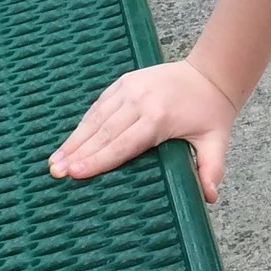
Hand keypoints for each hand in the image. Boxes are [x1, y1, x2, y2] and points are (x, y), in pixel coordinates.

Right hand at [49, 59, 239, 201]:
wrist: (209, 73)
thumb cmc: (211, 113)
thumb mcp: (216, 142)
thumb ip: (211, 169)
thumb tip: (210, 197)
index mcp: (159, 119)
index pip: (122, 145)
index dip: (98, 160)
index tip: (76, 173)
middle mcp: (140, 101)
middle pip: (102, 133)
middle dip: (77, 153)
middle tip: (56, 172)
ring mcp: (130, 88)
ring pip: (96, 118)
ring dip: (74, 140)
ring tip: (54, 161)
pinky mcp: (124, 82)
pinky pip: (99, 105)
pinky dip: (84, 123)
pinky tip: (70, 140)